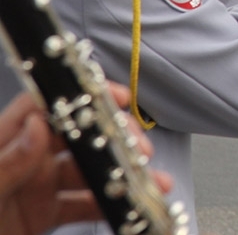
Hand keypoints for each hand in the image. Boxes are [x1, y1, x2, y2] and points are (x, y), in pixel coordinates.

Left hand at [0, 85, 171, 234]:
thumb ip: (7, 163)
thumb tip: (38, 126)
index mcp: (4, 146)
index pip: (44, 107)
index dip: (81, 96)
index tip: (114, 101)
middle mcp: (24, 162)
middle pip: (77, 137)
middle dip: (114, 140)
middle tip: (139, 151)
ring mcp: (36, 189)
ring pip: (88, 173)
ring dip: (122, 176)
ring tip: (150, 183)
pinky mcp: (44, 215)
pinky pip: (84, 206)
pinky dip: (111, 206)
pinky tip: (130, 209)